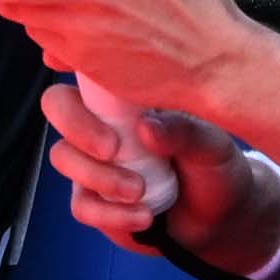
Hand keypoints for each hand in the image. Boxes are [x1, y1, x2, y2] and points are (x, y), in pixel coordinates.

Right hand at [45, 79, 278, 268]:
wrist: (221, 220)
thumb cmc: (217, 168)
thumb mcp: (213, 146)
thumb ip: (185, 132)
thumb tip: (146, 128)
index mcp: (130, 96)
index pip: (89, 68)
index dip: (70, 58)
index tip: (80, 74)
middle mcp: (104, 122)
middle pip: (57, 105)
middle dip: (78, 127)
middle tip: (113, 149)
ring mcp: (95, 161)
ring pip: (63, 157)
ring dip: (99, 177)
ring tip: (140, 191)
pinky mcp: (96, 200)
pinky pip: (81, 205)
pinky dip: (110, 214)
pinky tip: (144, 216)